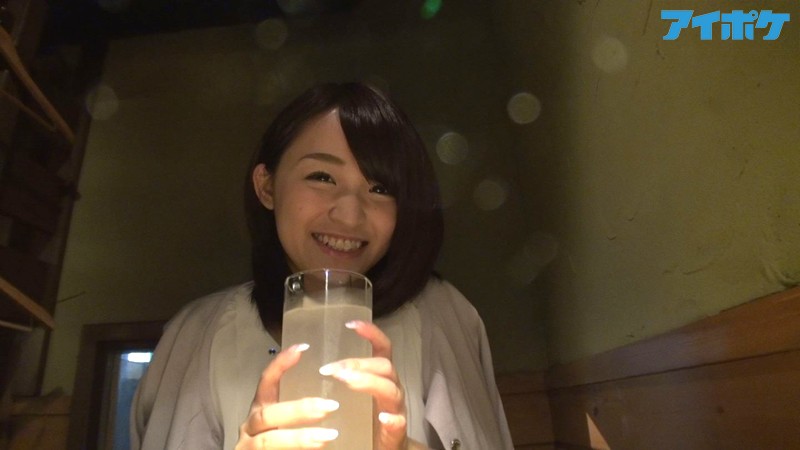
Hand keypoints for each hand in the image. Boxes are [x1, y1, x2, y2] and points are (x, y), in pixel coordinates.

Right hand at [236, 344, 339, 448]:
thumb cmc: (280, 444)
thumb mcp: (287, 426)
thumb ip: (302, 413)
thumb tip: (335, 398)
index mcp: (260, 413)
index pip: (266, 383)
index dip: (280, 365)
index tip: (303, 348)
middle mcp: (249, 429)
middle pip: (268, 414)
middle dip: (299, 410)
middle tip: (331, 407)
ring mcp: (247, 448)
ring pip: (268, 442)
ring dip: (299, 438)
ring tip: (330, 436)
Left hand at [319, 321, 425, 449]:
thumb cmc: (365, 422)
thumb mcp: (354, 395)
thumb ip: (343, 378)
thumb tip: (313, 360)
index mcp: (381, 378)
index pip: (382, 349)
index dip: (371, 334)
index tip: (350, 324)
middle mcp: (391, 390)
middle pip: (384, 367)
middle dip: (359, 363)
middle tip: (332, 369)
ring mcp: (396, 411)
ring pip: (390, 390)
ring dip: (369, 382)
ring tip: (347, 381)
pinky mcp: (396, 433)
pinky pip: (399, 423)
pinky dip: (392, 419)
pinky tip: (383, 418)